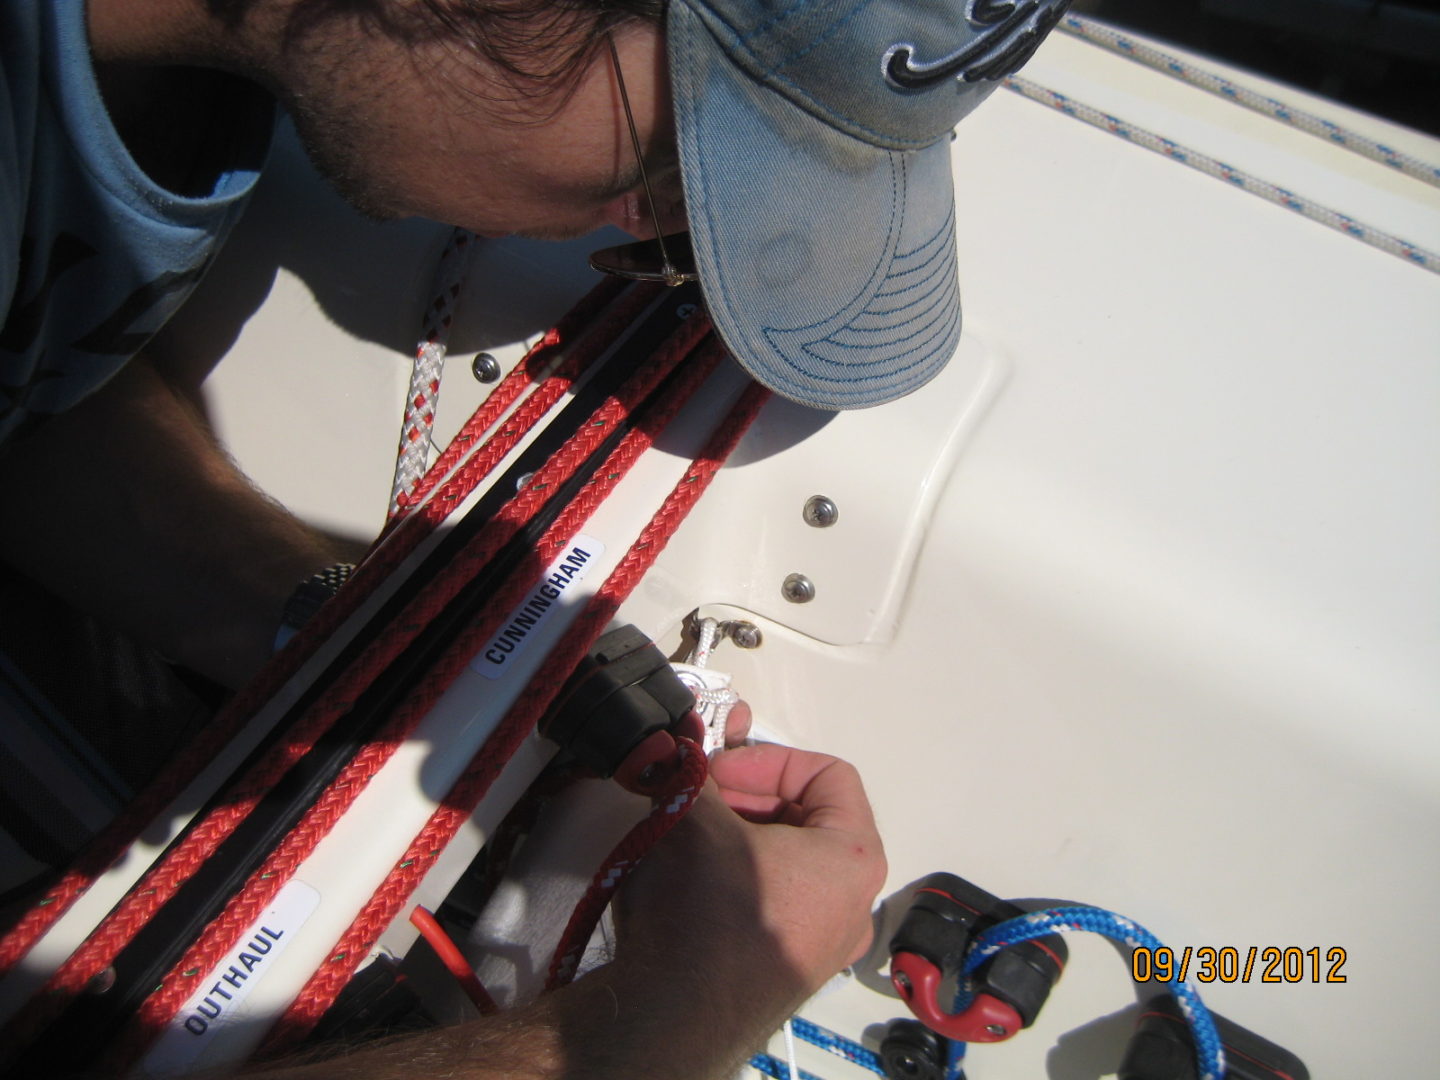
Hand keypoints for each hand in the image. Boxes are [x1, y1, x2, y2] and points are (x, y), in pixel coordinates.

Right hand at [616, 742, 886, 996]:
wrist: (673, 1018)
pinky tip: (694, 882)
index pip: (829, 774)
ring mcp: (825, 944)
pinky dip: (741, 880)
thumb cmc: (704, 912)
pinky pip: (776, 904)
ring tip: (689, 834)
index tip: (720, 771)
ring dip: (740, 836)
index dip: (769, 760)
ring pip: (790, 862)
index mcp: (855, 858)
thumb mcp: (693, 819)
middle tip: (699, 797)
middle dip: (750, 797)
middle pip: (810, 818)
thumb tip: (682, 756)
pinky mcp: (791, 971)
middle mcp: (854, 904)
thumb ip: (693, 774)